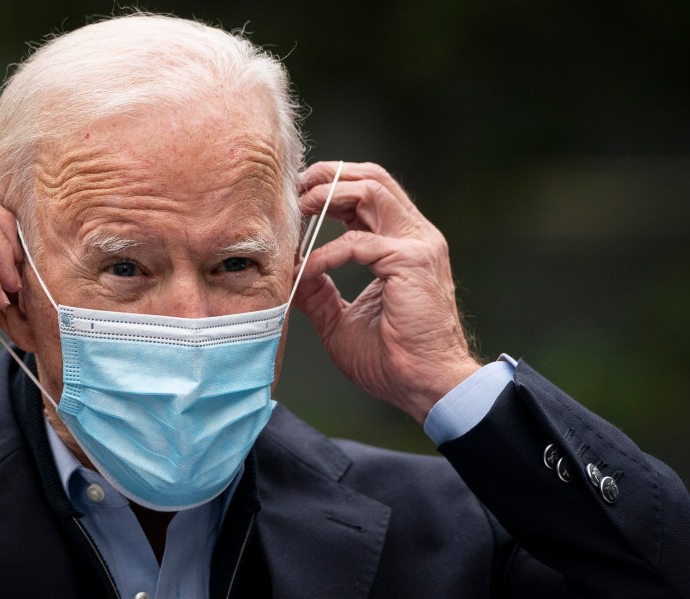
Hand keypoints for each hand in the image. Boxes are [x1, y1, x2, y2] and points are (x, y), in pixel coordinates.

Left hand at [294, 162, 480, 422]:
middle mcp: (415, 235)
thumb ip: (318, 293)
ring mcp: (419, 244)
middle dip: (327, 175)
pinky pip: (358, 241)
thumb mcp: (340, 320)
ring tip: (298, 210)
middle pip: (372, 177)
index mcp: (403, 244)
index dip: (330, 188)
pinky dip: (326, 252)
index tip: (295, 200)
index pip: (368, 193)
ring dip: (328, 195)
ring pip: (371, 190)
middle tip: (292, 191)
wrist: (426, 386)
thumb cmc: (393, 359)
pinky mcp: (413, 261)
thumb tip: (288, 275)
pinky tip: (308, 269)